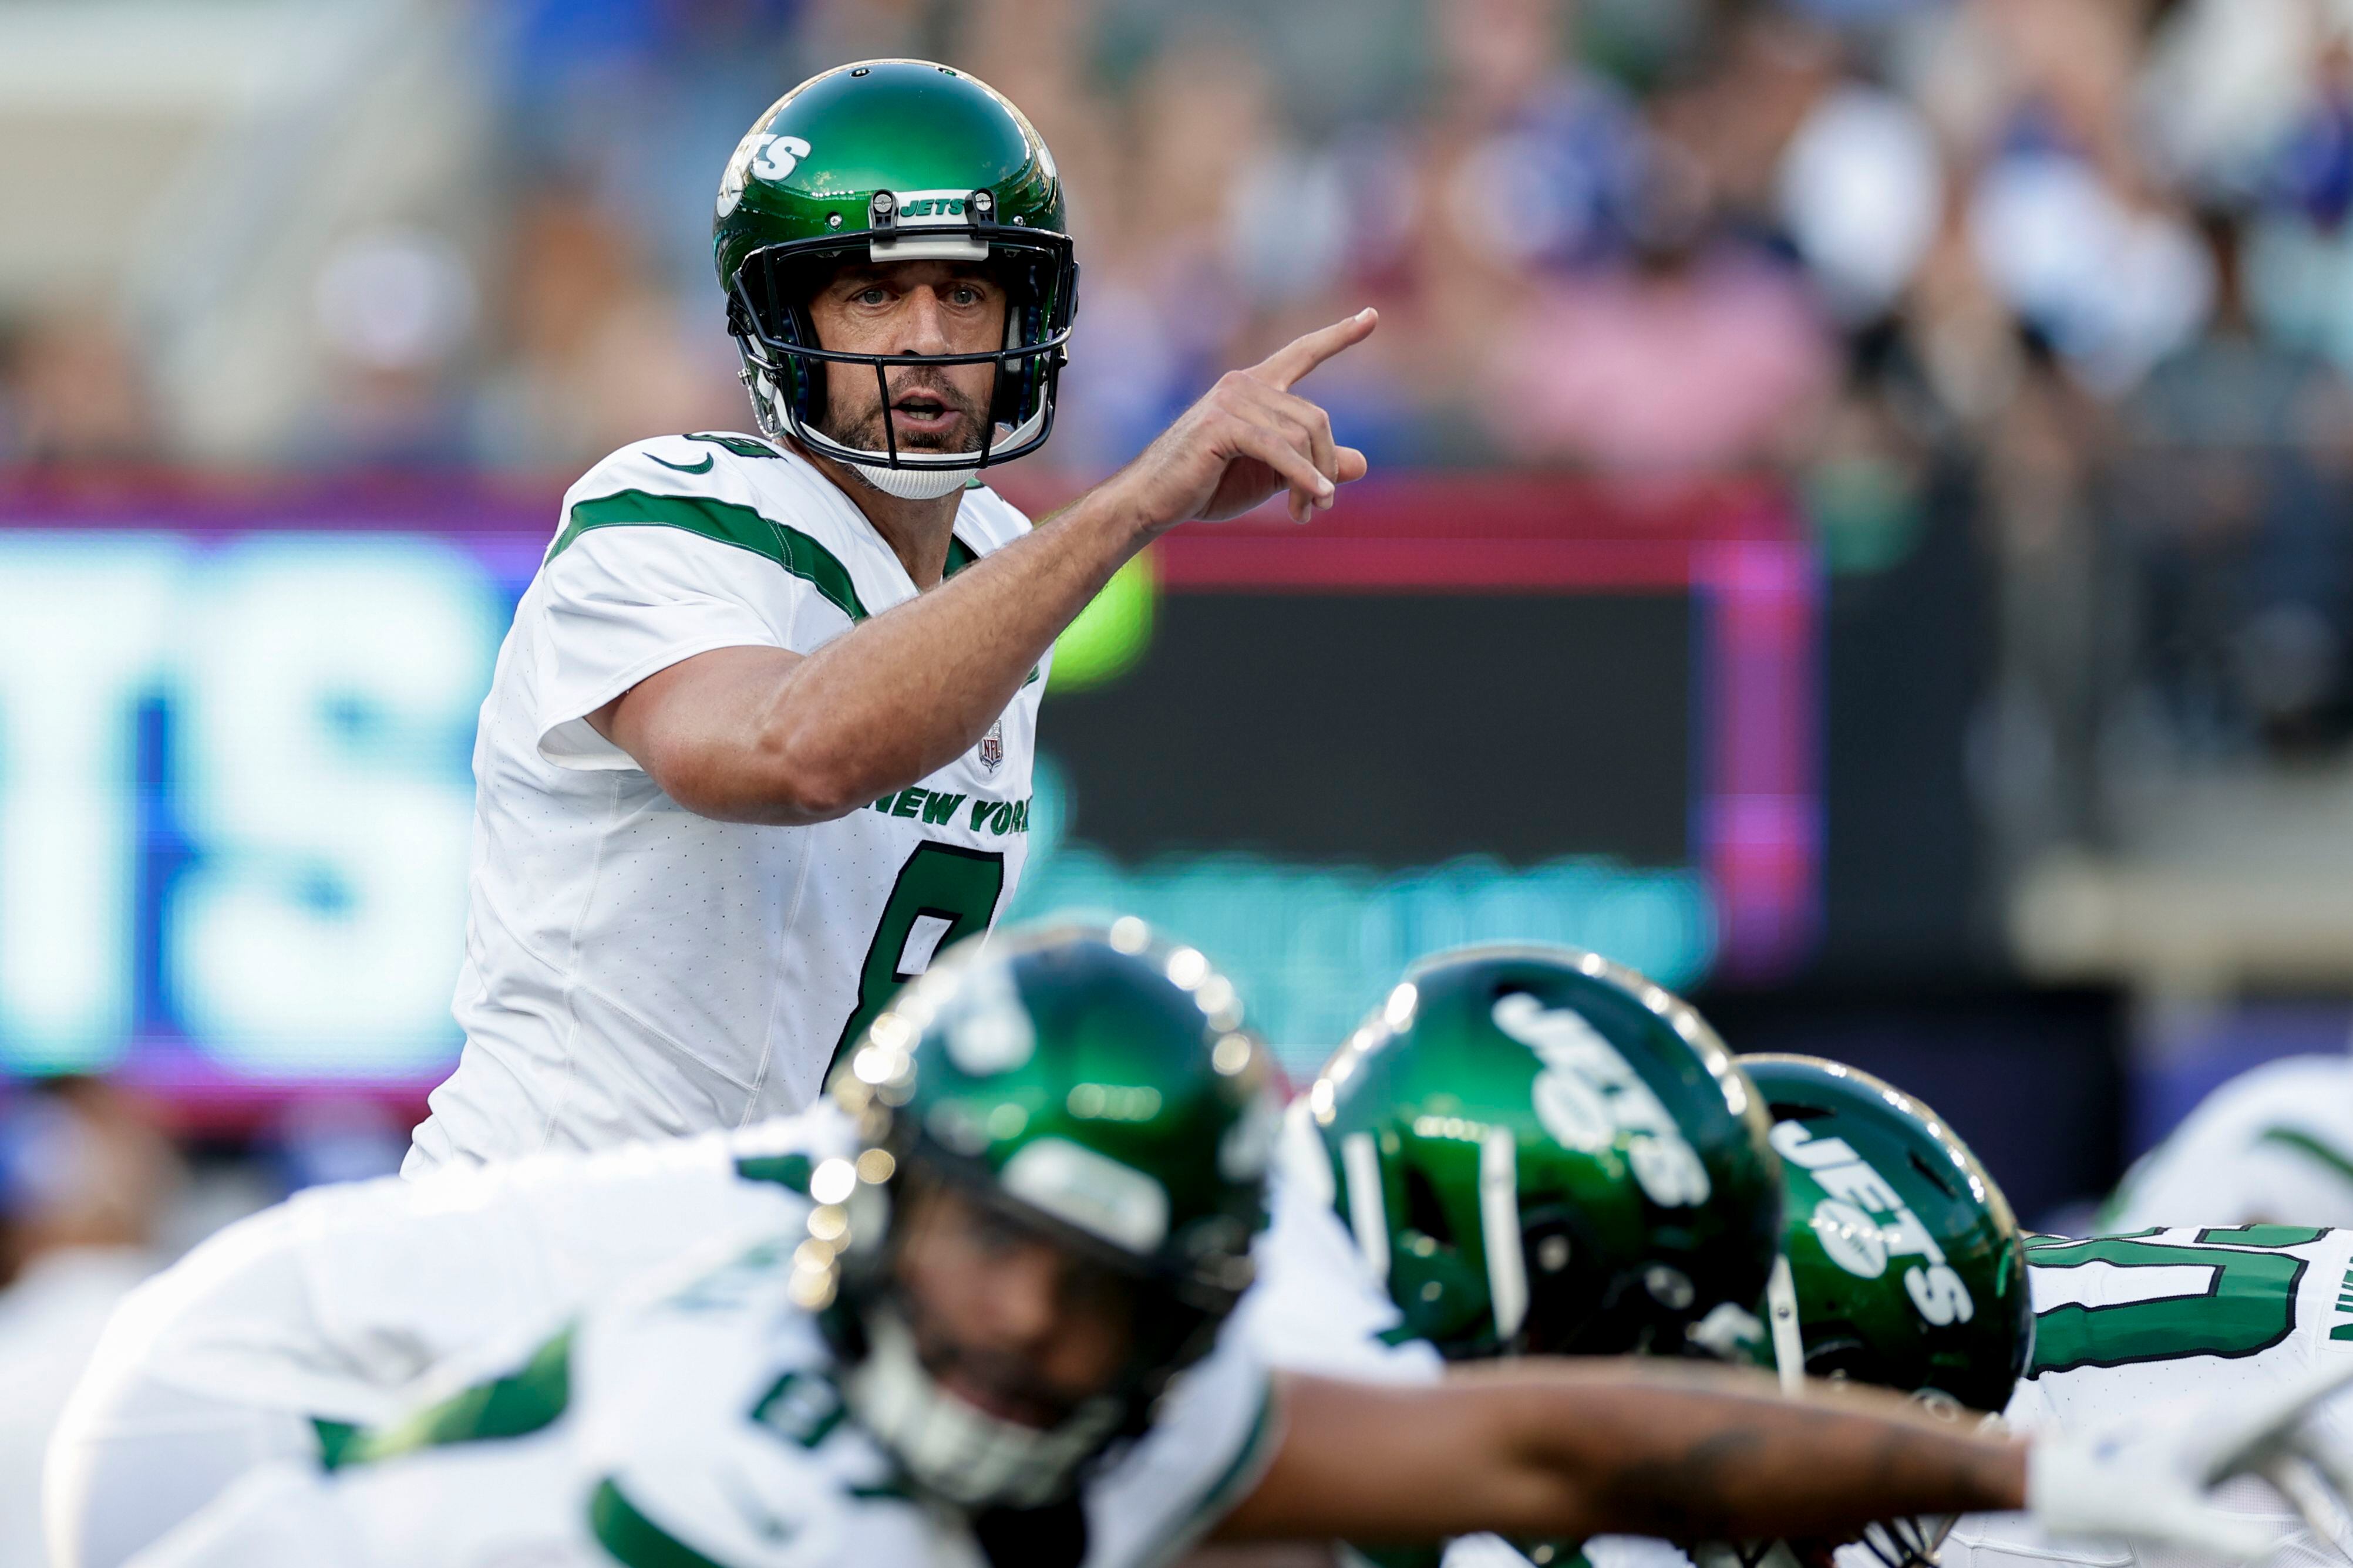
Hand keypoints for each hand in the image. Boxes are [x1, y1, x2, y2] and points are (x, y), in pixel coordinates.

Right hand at [1107, 308, 1376, 531]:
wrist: (1151, 502)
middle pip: (1316, 419)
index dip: (1339, 336)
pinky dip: (1302, 477)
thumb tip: (1362, 463)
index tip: (1371, 316)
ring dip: (1312, 481)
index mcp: (1255, 387)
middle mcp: (1244, 384)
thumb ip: (1313, 465)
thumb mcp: (1271, 477)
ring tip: (1306, 514)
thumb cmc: (1207, 487)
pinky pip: (1279, 450)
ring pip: (1301, 435)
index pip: (1302, 354)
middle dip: (1326, 466)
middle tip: (1321, 507)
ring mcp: (1231, 400)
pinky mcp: (1221, 424)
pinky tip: (1314, 498)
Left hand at [2028, 1358, 2352, 1559]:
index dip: (2327, 1380)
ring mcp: (2229, 1436)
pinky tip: (2327, 1535)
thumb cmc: (2107, 1493)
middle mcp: (2231, 1419)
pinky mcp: (2223, 1455)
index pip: (2291, 1398)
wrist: (2065, 1481)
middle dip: (2346, 1473)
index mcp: (2221, 1421)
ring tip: (2346, 1540)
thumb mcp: (2165, 1518)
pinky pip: (2281, 1472)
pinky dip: (2308, 1501)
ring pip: (2301, 1457)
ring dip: (2331, 1493)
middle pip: (2311, 1436)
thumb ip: (2221, 1534)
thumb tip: (2277, 1550)